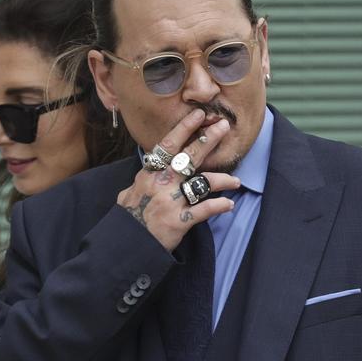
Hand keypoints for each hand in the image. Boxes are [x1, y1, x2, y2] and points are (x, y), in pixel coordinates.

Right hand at [117, 109, 240, 250]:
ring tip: (235, 180)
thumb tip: (146, 172)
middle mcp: (161, 183)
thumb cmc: (126, 220)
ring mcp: (171, 201)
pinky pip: (204, 210)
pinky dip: (218, 207)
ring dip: (222, 179)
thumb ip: (141, 182)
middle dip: (208, 140)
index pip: (169, 145)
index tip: (199, 115)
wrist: (125, 245)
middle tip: (223, 127)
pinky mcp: (180, 220)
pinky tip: (228, 205)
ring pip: (202, 182)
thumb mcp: (127, 194)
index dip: (185, 128)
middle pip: (189, 156)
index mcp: (149, 174)